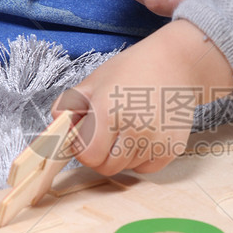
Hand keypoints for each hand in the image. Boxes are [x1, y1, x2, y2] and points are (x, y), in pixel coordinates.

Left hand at [51, 19, 232, 175]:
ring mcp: (156, 140)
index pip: (88, 156)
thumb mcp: (94, 80)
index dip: (83, 149)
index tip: (86, 138)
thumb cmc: (133, 70)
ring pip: (127, 167)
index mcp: (109, 112)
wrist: (177, 64)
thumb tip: (55, 127)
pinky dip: (141, 157)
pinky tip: (144, 134)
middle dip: (100, 155)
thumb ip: (69, 105)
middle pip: (107, 167)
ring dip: (121, 155)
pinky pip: (147, 167)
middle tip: (105, 135)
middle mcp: (134, 129)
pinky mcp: (172, 147)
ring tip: (128, 128)